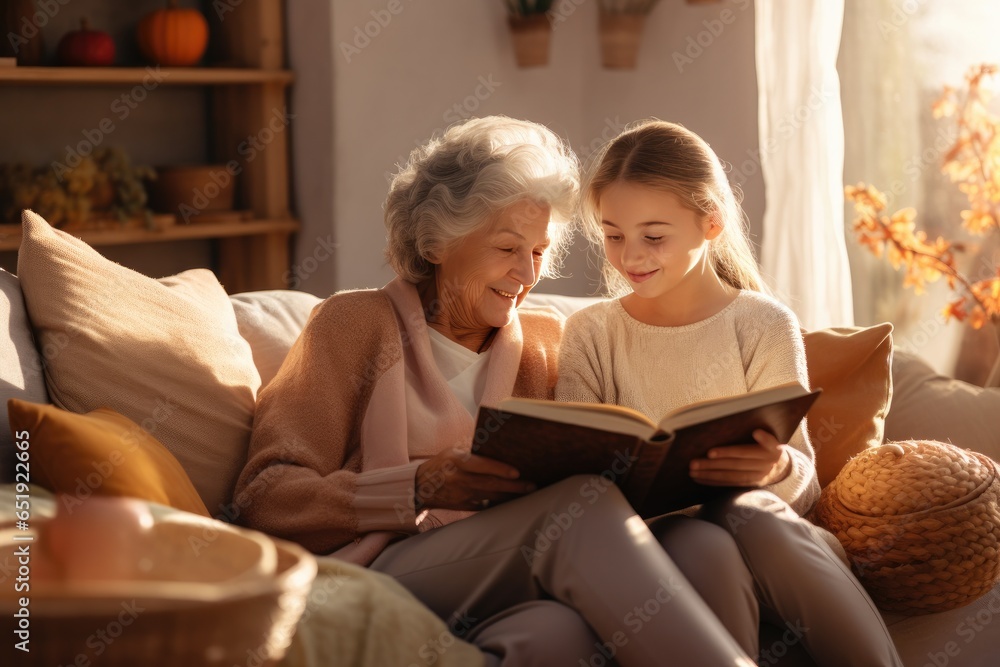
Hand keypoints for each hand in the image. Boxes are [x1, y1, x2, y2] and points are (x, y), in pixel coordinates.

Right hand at [415, 448, 535, 511]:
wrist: (421, 486)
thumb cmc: (443, 463)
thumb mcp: (453, 450)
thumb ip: (473, 447)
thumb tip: (498, 439)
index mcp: (456, 460)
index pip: (480, 464)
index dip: (499, 469)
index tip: (517, 472)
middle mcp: (459, 478)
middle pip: (490, 484)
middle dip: (513, 486)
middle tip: (532, 485)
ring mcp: (461, 495)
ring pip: (491, 497)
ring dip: (511, 495)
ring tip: (528, 491)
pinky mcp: (464, 506)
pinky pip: (486, 506)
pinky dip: (500, 503)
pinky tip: (514, 500)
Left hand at [689, 429, 790, 487]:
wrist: (783, 465)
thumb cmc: (769, 444)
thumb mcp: (772, 437)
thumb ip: (764, 436)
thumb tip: (756, 432)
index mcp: (770, 451)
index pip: (744, 452)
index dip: (727, 452)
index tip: (710, 452)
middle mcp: (764, 465)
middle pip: (734, 465)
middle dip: (712, 465)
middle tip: (693, 463)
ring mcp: (757, 477)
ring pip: (730, 477)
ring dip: (709, 474)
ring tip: (692, 471)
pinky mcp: (749, 484)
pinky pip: (730, 484)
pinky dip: (713, 481)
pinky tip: (699, 478)